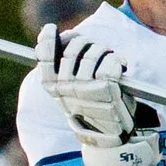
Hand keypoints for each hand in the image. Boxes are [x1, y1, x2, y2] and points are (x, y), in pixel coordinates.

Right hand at [37, 23, 157, 165]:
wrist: (109, 136)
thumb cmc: (90, 109)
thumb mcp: (69, 93)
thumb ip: (63, 70)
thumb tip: (63, 39)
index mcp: (53, 87)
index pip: (44, 56)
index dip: (46, 39)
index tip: (51, 28)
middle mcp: (66, 87)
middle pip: (73, 49)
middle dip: (86, 43)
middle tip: (95, 48)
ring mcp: (85, 87)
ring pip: (93, 53)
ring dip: (104, 51)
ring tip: (109, 58)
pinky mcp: (106, 88)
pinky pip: (111, 62)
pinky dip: (118, 60)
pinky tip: (121, 66)